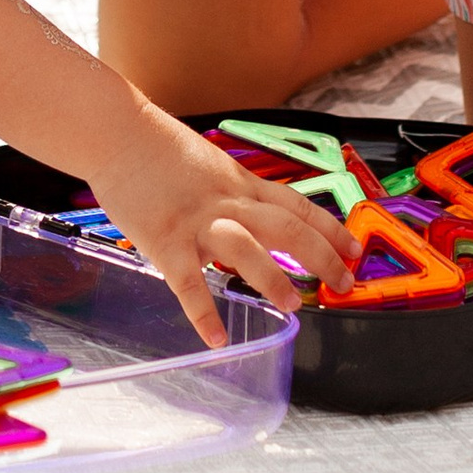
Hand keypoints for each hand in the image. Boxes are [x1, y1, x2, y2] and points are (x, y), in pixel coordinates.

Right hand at [89, 126, 351, 347]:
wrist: (117, 132)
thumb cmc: (156, 146)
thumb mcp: (207, 163)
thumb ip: (229, 192)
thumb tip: (247, 216)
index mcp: (238, 182)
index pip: (296, 203)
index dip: (330, 226)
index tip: (354, 246)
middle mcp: (226, 201)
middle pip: (285, 225)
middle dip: (321, 254)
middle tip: (345, 281)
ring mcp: (197, 221)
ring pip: (245, 248)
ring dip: (273, 277)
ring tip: (295, 305)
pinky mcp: (166, 241)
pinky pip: (189, 283)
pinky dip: (204, 313)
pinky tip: (217, 340)